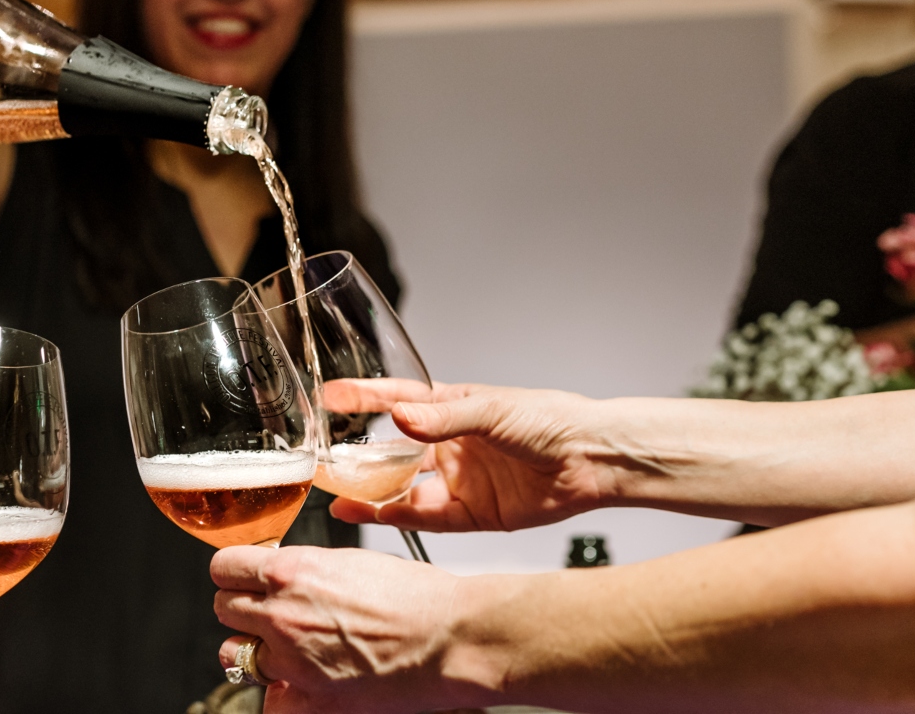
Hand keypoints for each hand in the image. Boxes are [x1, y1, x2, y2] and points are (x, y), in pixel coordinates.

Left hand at [213, 546, 469, 713]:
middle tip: (270, 611)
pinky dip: (281, 694)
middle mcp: (282, 615)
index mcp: (292, 571)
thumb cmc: (418, 597)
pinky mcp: (310, 701)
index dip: (235, 571)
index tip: (243, 577)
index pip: (224, 567)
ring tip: (287, 648)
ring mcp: (292, 662)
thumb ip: (307, 568)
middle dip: (244, 607)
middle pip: (224, 608)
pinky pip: (270, 701)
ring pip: (235, 654)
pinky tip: (301, 683)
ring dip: (256, 649)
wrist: (452, 638)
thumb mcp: (352, 560)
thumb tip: (283, 574)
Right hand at [323, 382, 610, 531]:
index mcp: (452, 409)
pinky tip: (371, 514)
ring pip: (403, 489)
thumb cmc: (551, 420)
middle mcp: (450, 445)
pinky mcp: (470, 513)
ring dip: (370, 493)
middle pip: (392, 453)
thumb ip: (443, 419)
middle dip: (357, 458)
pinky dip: (397, 516)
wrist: (592, 460)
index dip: (362, 398)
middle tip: (321, 461)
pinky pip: (425, 517)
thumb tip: (399, 417)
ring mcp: (458, 480)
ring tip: (336, 495)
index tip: (328, 397)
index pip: (396, 400)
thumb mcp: (492, 410)